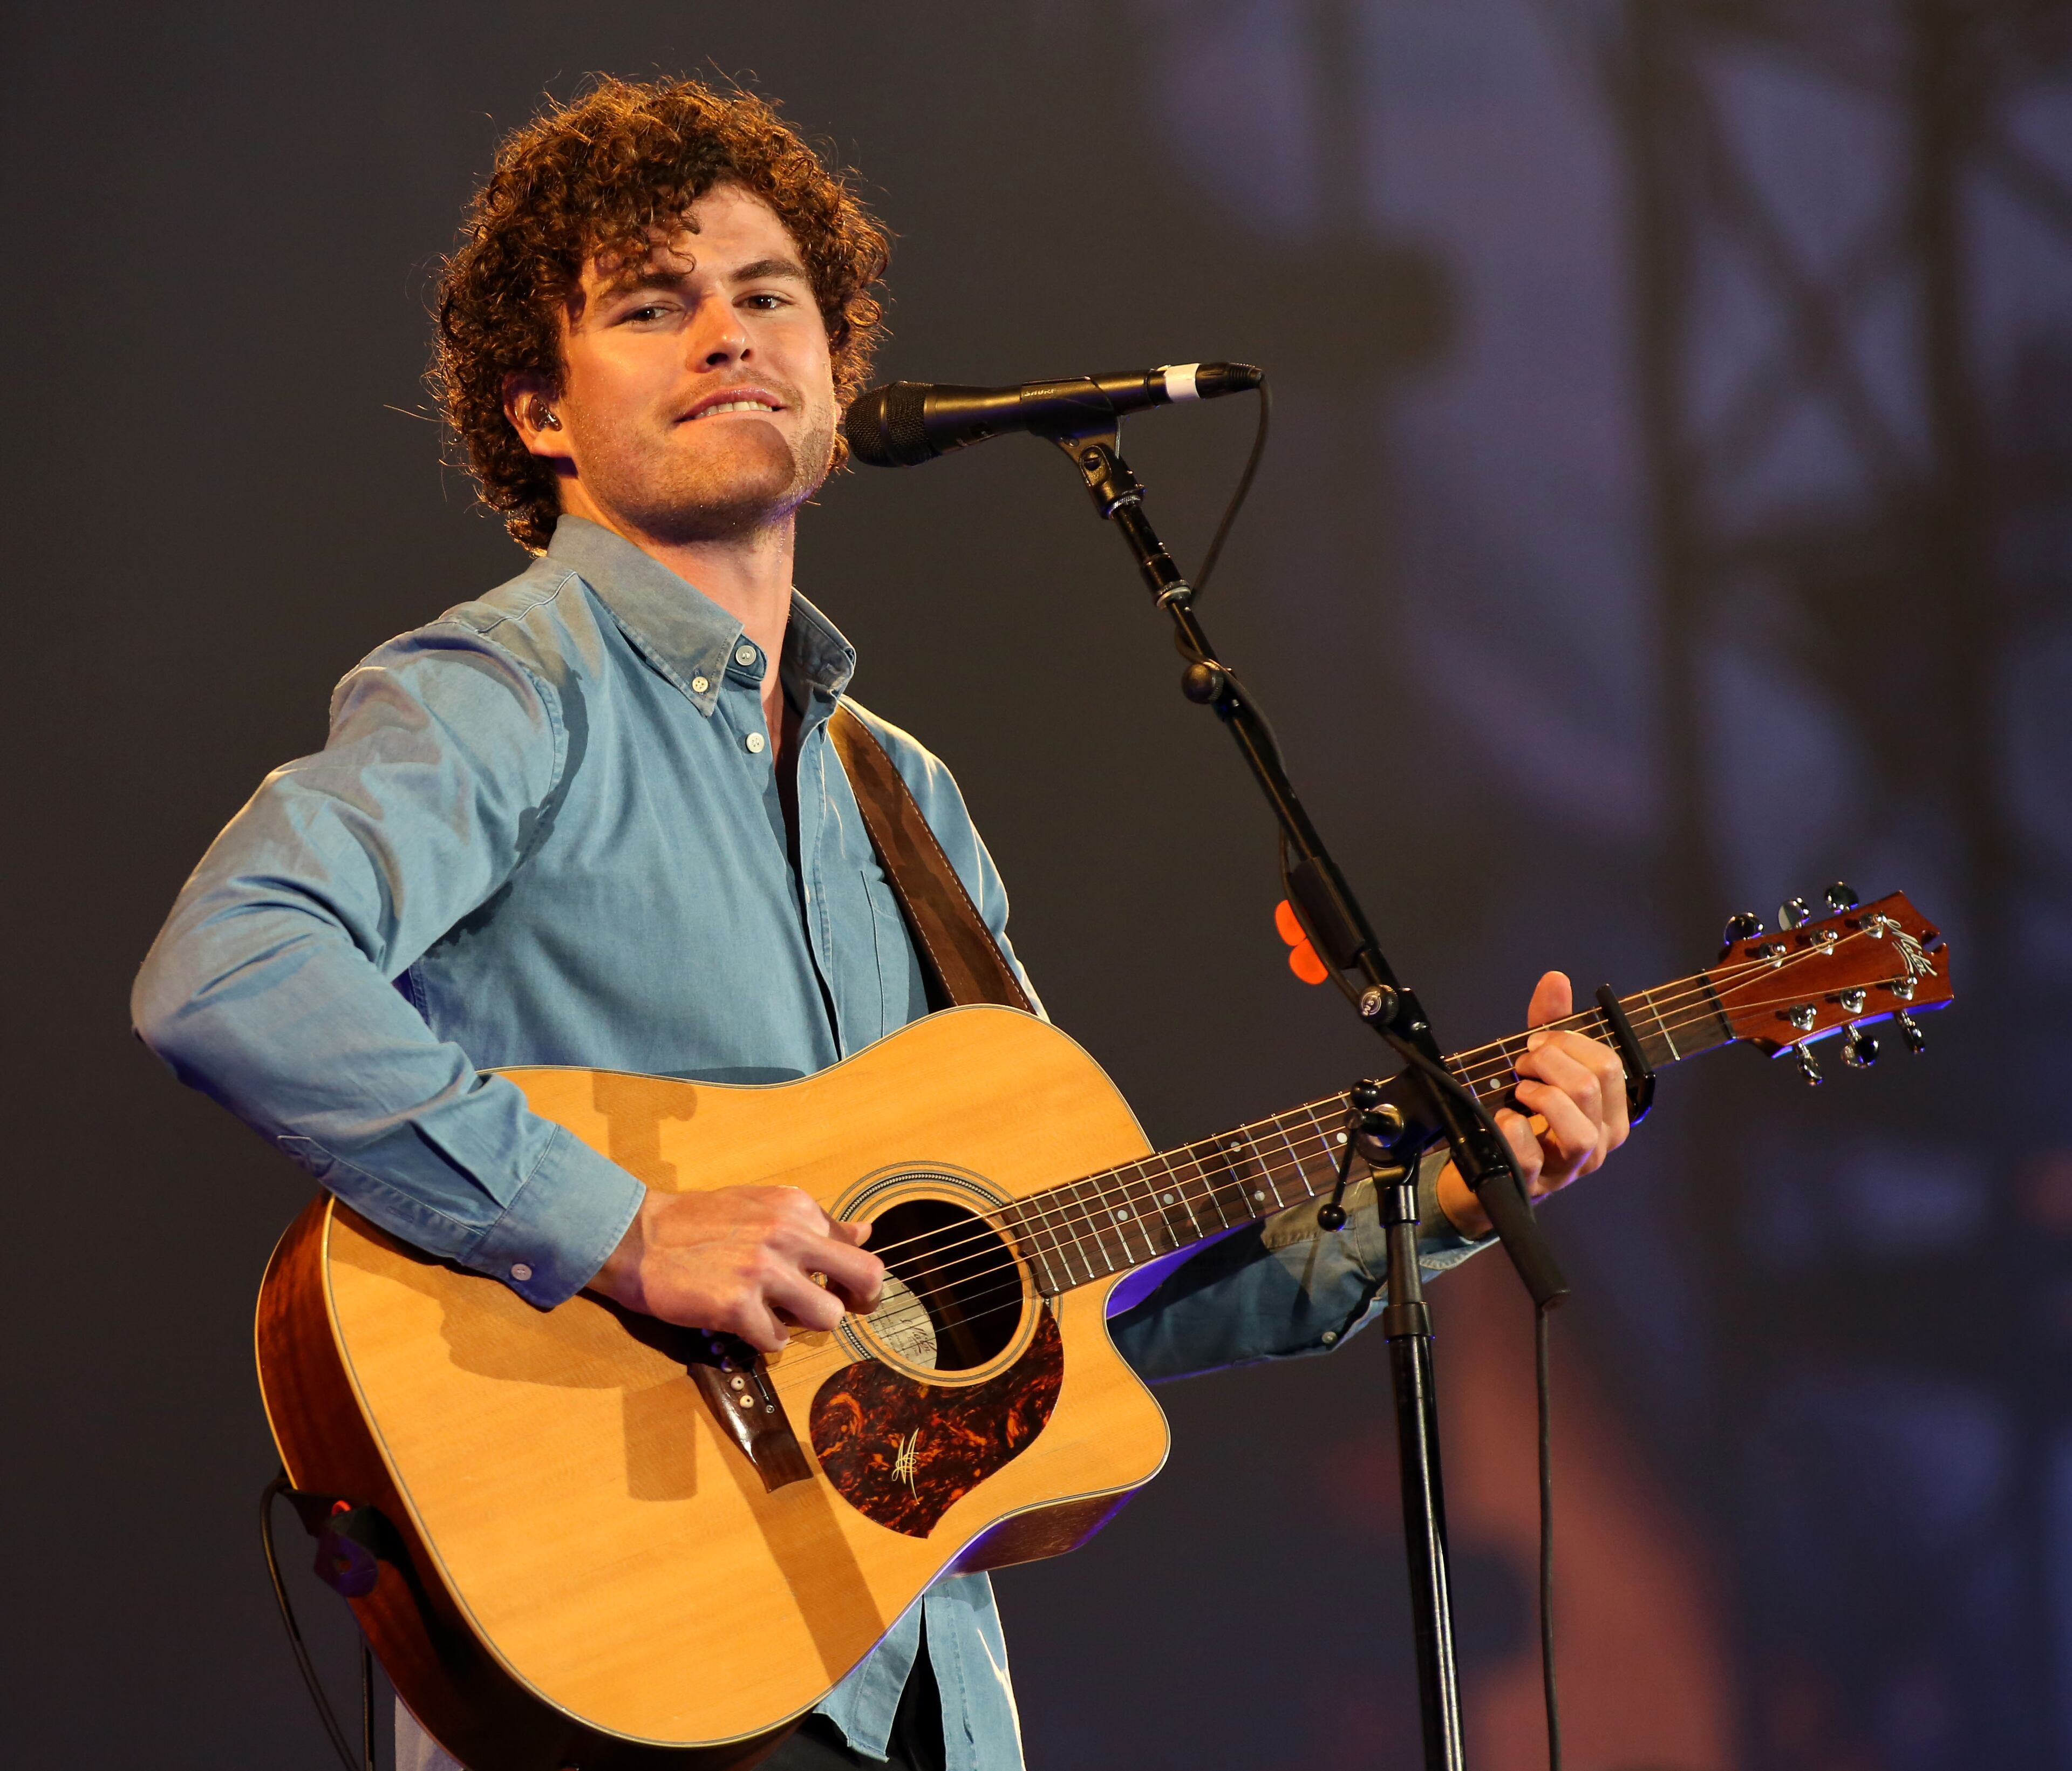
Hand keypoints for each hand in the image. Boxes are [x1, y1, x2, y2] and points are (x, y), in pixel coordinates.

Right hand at [588, 1185, 884, 1351]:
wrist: (639, 1238)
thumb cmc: (700, 1224)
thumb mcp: (763, 1207)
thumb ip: (813, 1222)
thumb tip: (863, 1231)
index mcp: (797, 1208)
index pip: (856, 1247)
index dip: (854, 1277)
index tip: (842, 1289)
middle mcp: (788, 1234)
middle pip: (866, 1277)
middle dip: (860, 1302)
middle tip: (835, 1310)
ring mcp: (764, 1270)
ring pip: (829, 1317)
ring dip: (806, 1324)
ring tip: (778, 1315)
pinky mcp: (738, 1305)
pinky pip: (779, 1340)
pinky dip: (765, 1339)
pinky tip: (744, 1323)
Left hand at [1435, 970, 1630, 1236]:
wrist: (1486, 1169)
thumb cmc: (1522, 1116)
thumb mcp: (1538, 1067)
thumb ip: (1549, 1025)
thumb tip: (1556, 980)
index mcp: (1608, 1113)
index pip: (1608, 1065)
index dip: (1567, 1042)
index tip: (1536, 1041)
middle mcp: (1598, 1144)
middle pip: (1590, 1087)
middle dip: (1547, 1062)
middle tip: (1522, 1064)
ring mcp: (1569, 1169)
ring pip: (1577, 1129)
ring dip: (1540, 1096)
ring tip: (1518, 1091)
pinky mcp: (1534, 1184)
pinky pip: (1531, 1155)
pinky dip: (1511, 1128)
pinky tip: (1502, 1118)